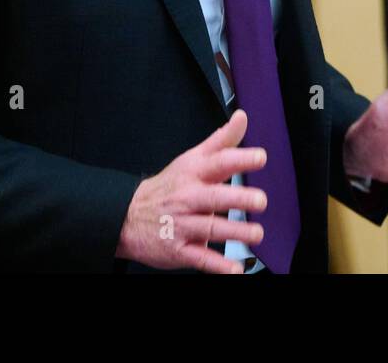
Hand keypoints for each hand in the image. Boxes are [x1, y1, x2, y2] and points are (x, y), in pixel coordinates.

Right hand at [116, 109, 266, 273]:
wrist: (128, 217)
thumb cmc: (169, 187)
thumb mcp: (192, 158)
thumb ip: (222, 140)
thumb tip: (242, 118)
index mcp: (194, 174)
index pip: (218, 162)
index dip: (239, 159)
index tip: (260, 157)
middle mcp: (189, 198)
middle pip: (214, 197)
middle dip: (238, 198)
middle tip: (260, 200)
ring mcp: (182, 225)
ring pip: (210, 229)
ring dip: (235, 233)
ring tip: (256, 234)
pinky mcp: (178, 250)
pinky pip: (200, 259)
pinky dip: (217, 266)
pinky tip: (235, 269)